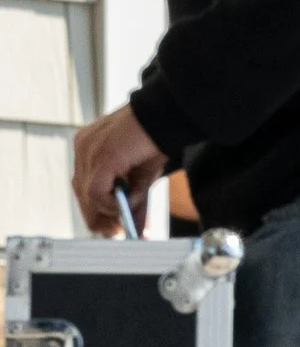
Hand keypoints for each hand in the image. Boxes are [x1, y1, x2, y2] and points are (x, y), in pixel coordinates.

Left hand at [73, 104, 165, 234]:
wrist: (169, 115)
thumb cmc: (156, 139)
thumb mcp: (141, 177)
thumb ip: (134, 202)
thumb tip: (136, 231)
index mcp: (88, 146)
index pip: (83, 187)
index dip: (98, 210)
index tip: (113, 226)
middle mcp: (83, 148)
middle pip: (82, 195)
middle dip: (102, 217)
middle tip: (120, 230)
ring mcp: (89, 152)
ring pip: (89, 198)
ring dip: (111, 210)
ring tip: (132, 209)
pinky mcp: (101, 158)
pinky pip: (98, 194)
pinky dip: (113, 203)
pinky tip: (131, 198)